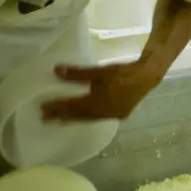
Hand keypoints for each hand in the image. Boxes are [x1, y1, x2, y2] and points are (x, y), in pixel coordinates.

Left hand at [42, 61, 161, 122]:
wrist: (148, 75)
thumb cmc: (123, 71)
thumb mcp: (99, 71)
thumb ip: (77, 73)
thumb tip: (56, 70)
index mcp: (97, 104)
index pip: (72, 107)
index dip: (57, 107)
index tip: (42, 108)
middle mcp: (103, 114)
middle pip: (79, 116)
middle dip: (62, 116)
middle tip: (45, 118)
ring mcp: (112, 115)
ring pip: (88, 119)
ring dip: (73, 118)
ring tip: (60, 119)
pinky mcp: (119, 114)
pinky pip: (98, 118)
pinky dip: (86, 117)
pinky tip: (82, 115)